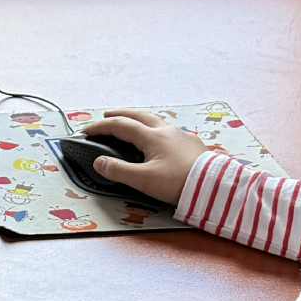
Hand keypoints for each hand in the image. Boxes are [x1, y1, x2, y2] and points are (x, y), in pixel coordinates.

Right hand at [80, 108, 207, 205]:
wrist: (214, 186)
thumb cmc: (177, 182)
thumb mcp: (143, 180)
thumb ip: (118, 170)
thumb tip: (99, 162)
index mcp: (152, 136)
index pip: (120, 126)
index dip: (101, 127)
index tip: (86, 130)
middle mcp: (166, 131)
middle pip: (138, 115)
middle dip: (120, 114)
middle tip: (106, 115)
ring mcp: (181, 136)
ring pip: (155, 120)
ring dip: (138, 118)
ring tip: (130, 123)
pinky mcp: (192, 144)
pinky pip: (168, 130)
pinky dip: (154, 128)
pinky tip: (157, 138)